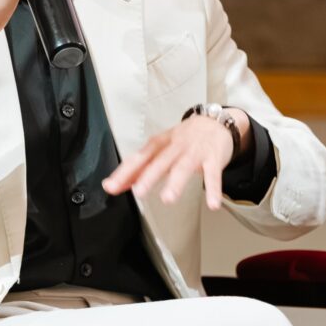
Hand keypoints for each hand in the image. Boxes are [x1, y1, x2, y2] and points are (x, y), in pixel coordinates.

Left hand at [102, 113, 247, 210]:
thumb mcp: (159, 149)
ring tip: (168, 198)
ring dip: (176, 182)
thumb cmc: (184, 138)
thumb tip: (115, 185)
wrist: (214, 122)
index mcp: (159, 144)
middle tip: (139, 191)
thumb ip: (139, 169)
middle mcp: (175, 146)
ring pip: (183, 167)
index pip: (139, 158)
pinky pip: (213, 174)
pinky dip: (213, 189)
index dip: (125, 172)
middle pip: (159, 161)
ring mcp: (194, 152)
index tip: (111, 186)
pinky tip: (212, 203)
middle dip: (148, 176)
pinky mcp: (213, 158)